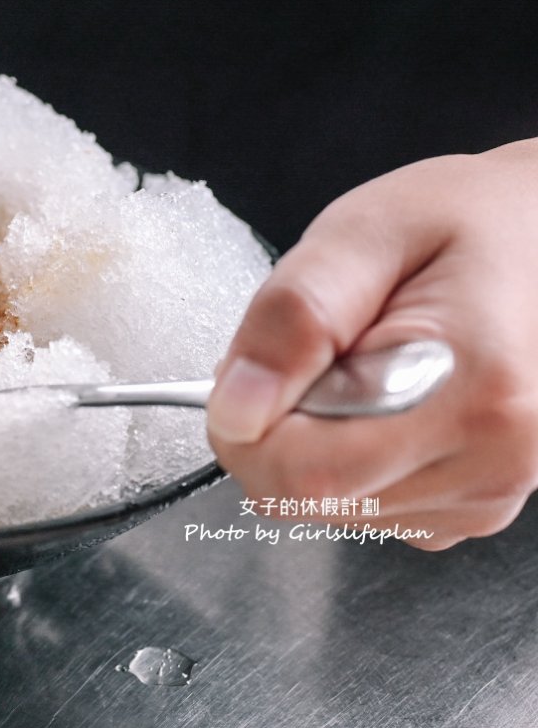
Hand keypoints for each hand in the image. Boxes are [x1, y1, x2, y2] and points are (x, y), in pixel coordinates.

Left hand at [206, 140, 537, 548]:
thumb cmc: (469, 221)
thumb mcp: (363, 233)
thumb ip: (292, 318)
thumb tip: (234, 412)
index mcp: (472, 392)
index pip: (301, 473)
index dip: (248, 420)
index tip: (263, 362)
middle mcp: (493, 461)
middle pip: (308, 497)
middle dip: (278, 426)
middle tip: (320, 350)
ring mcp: (490, 492)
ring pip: (329, 506)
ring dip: (313, 439)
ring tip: (364, 363)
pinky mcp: (475, 505)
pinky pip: (364, 505)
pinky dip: (348, 456)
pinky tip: (385, 398)